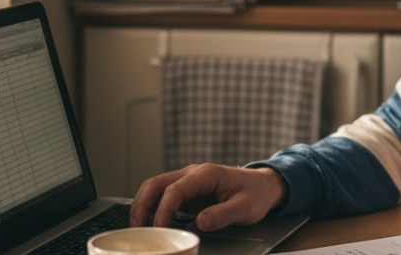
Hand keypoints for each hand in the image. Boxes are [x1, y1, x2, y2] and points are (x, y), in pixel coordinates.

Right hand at [129, 164, 287, 230]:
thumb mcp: (245, 208)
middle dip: (142, 204)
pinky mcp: (187, 190)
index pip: (175, 189)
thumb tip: (200, 222)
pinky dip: (152, 206)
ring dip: (143, 204)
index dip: (163, 209)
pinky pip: (163, 195)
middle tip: (136, 227)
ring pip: (156, 187)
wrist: (264, 185)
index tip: (159, 228)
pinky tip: (148, 221)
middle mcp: (193, 173)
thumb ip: (223, 215)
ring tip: (137, 226)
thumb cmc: (256, 194)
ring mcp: (188, 180)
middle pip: (156, 183)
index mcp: (206, 174)